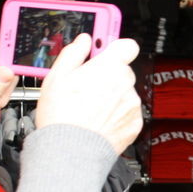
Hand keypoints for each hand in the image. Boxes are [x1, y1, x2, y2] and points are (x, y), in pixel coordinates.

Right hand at [36, 34, 142, 153]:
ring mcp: (132, 104)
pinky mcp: (135, 123)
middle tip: (87, 86)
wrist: (71, 150)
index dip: (115, 47)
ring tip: (89, 108)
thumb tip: (83, 41)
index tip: (104, 50)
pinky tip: (98, 120)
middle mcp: (126, 83)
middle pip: (122, 71)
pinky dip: (116, 114)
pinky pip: (128, 112)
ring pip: (124, 92)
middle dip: (108, 75)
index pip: (127, 45)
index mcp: (109, 66)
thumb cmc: (62, 114)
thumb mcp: (57, 76)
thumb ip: (74, 53)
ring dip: (112, 96)